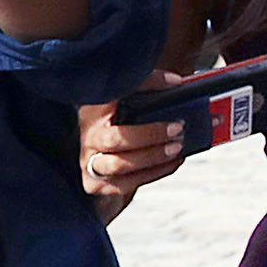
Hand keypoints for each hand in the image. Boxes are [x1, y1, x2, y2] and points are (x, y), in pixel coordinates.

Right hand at [76, 75, 186, 206]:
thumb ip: (147, 86)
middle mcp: (88, 136)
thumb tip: (176, 82)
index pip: (116, 95)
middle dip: (150, 135)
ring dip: (153, 157)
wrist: (95, 148)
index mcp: (93, 110)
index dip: (147, 87)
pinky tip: (172, 162)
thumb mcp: (123, 100)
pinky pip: (126, 184)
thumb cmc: (115, 121)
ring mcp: (89, 162)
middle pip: (116, 139)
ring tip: (177, 148)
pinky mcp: (96, 183)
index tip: (176, 84)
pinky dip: (154, 173)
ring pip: (120, 165)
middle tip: (178, 128)